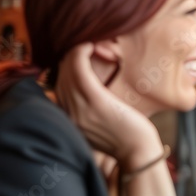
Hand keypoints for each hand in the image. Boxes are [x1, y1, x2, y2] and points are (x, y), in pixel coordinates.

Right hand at [55, 43, 161, 168]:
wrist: (139, 153)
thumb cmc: (127, 137)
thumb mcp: (101, 124)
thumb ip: (88, 111)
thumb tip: (90, 93)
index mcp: (68, 119)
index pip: (57, 86)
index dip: (66, 67)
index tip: (79, 57)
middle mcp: (68, 113)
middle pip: (60, 75)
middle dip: (71, 56)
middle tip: (86, 45)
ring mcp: (79, 108)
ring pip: (67, 69)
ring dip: (76, 50)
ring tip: (89, 42)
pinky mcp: (95, 101)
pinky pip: (79, 69)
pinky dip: (81, 52)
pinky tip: (91, 44)